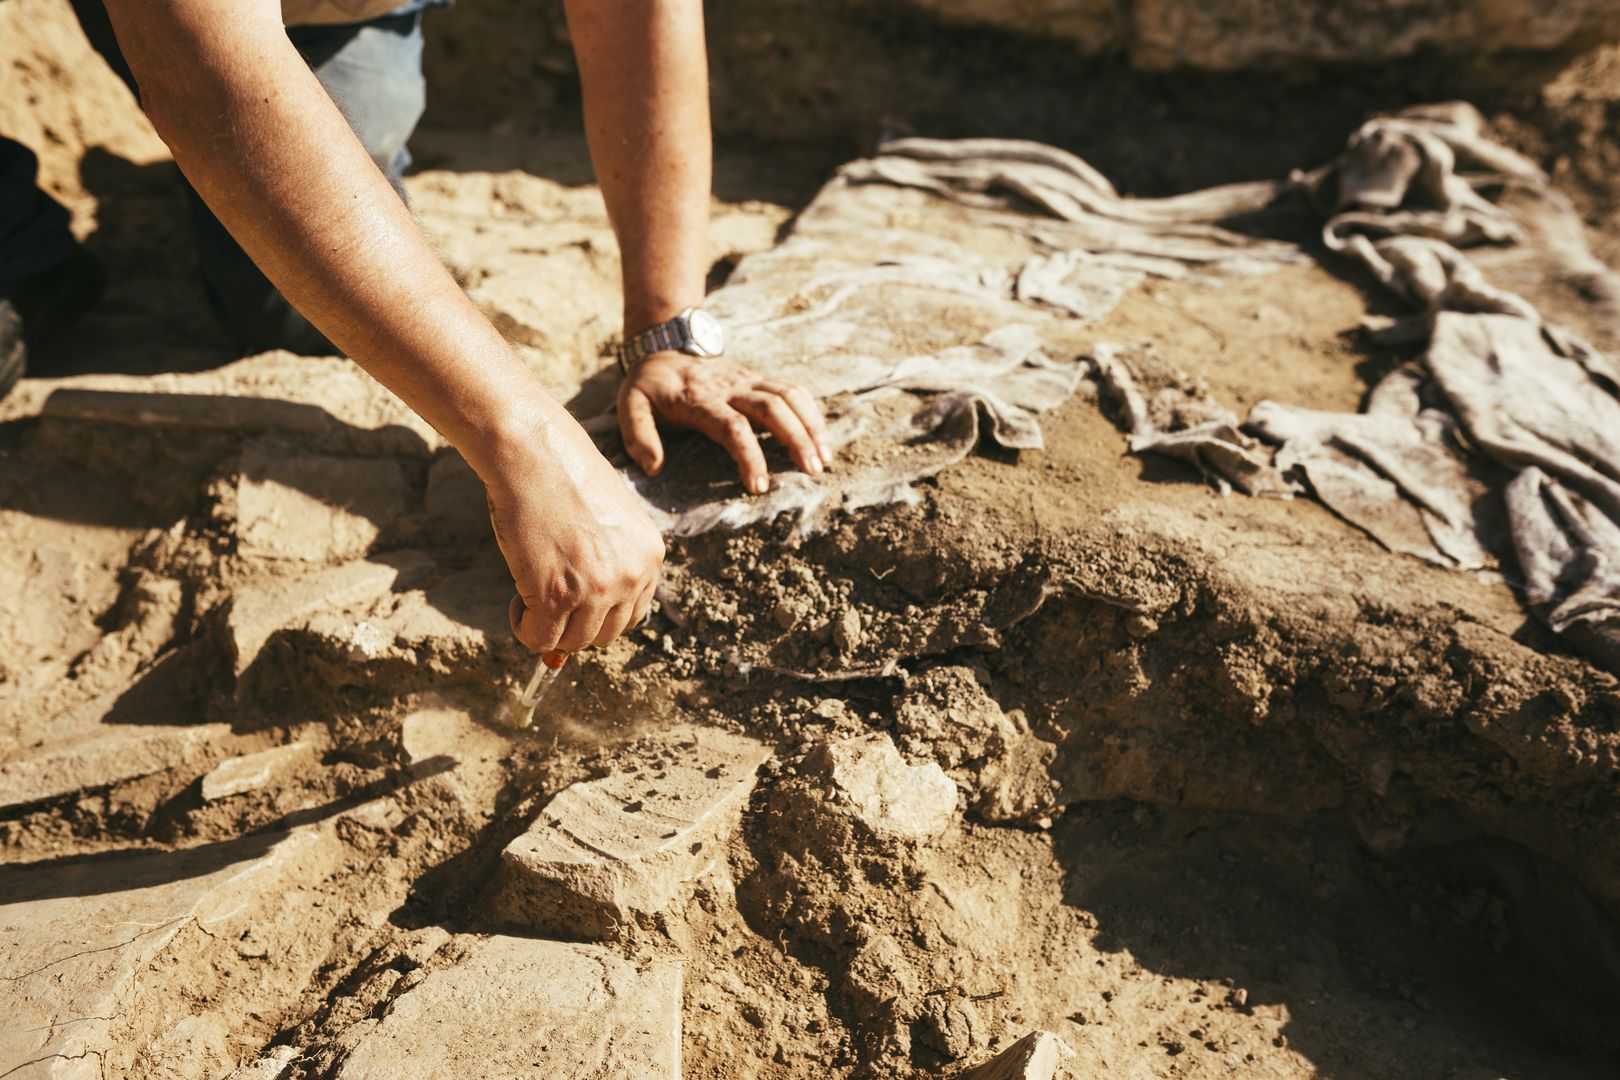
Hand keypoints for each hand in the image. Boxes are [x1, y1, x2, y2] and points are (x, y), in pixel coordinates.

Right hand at [483, 407, 665, 654]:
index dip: (599, 612)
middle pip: (606, 635)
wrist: (532, 450)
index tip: (575, 596)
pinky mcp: (556, 595)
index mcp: (650, 555)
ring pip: (573, 642)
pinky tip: (518, 599)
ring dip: (549, 627)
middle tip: (550, 594)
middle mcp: (631, 575)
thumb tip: (572, 634)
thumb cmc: (562, 476)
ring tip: (531, 592)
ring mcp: (596, 588)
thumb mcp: (604, 522)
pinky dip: (525, 628)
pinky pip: (540, 639)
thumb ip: (603, 568)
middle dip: (576, 623)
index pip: (632, 614)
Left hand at [618, 351, 830, 493]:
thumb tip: (654, 468)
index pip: (732, 426)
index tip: (759, 486)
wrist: (664, 344)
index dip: (749, 456)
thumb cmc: (649, 385)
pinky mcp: (758, 378)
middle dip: (795, 439)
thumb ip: (638, 436)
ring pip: (789, 395)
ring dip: (810, 426)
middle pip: (773, 407)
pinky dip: (810, 412)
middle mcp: (730, 386)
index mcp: (700, 399)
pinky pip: (792, 390)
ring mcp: (748, 379)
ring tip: (823, 459)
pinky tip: (821, 438)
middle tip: (810, 471)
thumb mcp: (629, 405)